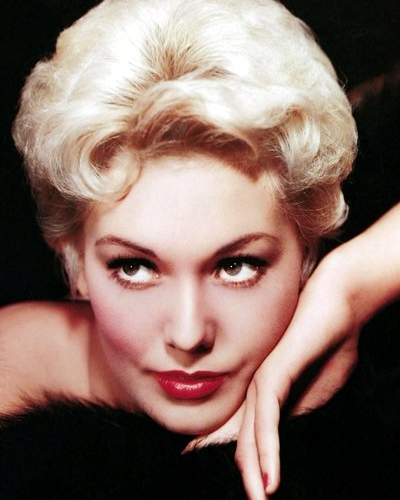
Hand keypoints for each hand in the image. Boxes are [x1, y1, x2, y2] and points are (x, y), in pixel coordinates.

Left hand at [185, 251, 359, 498]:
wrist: (340, 305)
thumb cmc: (329, 346)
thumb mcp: (313, 393)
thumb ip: (293, 414)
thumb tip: (275, 439)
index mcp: (266, 392)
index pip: (246, 433)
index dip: (242, 460)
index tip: (241, 486)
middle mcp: (257, 387)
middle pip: (243, 438)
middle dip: (245, 473)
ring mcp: (262, 379)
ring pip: (251, 434)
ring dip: (255, 472)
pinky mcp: (273, 373)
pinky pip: (266, 418)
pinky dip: (268, 450)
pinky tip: (269, 477)